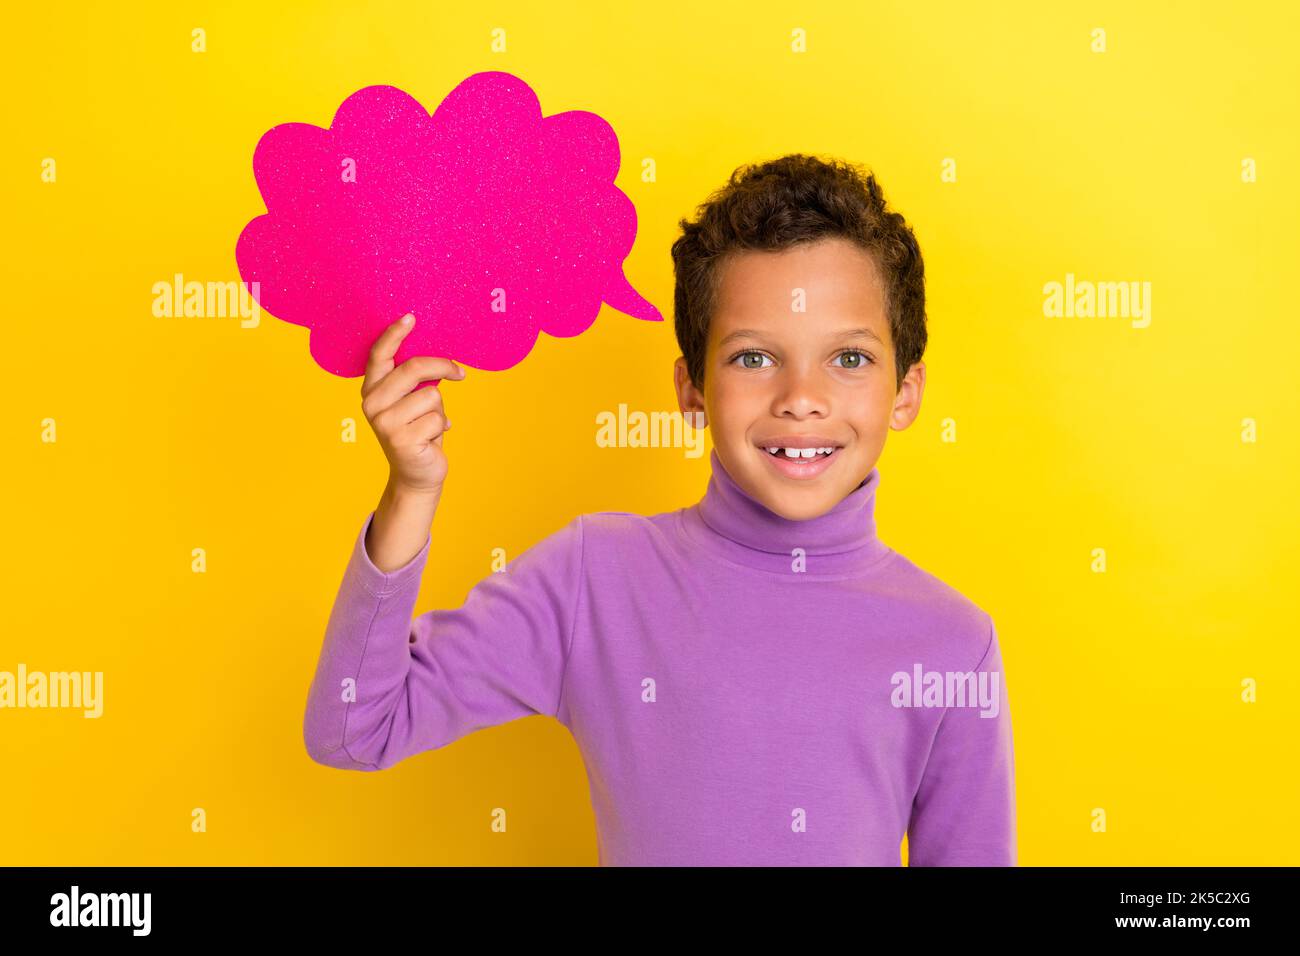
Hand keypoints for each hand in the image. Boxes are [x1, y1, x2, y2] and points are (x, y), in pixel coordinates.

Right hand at [360, 313, 466, 495]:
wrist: (417, 474)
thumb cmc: (418, 431)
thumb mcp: (411, 401)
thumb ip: (414, 380)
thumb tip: (439, 359)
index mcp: (372, 390)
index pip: (380, 355)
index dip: (394, 334)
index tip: (411, 317)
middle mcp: (372, 403)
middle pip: (413, 369)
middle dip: (442, 367)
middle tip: (459, 373)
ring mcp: (384, 422)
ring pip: (432, 395)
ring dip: (440, 409)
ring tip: (430, 425)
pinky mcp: (401, 439)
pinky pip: (438, 418)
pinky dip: (442, 427)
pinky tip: (431, 440)